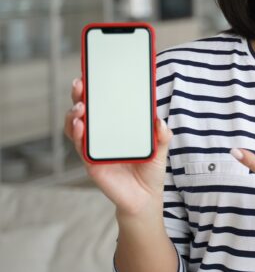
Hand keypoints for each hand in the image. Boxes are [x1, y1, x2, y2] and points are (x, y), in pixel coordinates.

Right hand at [63, 78, 172, 218]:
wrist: (145, 198)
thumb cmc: (150, 169)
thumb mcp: (160, 149)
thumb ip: (162, 135)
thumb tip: (159, 121)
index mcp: (118, 126)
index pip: (104, 103)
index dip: (97, 88)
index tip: (93, 73)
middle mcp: (102, 134)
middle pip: (85, 110)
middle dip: (80, 95)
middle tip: (80, 83)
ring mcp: (95, 147)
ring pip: (76, 126)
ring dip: (74, 114)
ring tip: (80, 106)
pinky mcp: (91, 162)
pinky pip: (80, 146)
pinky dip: (77, 135)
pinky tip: (80, 125)